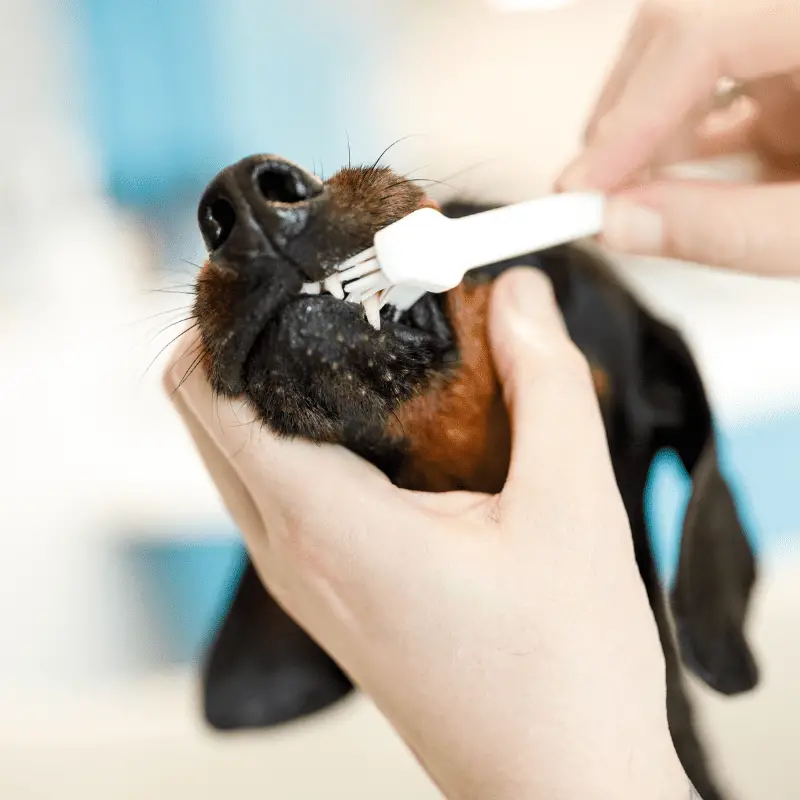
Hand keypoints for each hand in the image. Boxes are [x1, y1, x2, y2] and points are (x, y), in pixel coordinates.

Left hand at [164, 270, 688, 799]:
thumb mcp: (570, 509)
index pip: (210, 394)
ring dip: (277, 388)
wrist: (558, 786)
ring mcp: (301, 579)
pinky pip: (278, 492)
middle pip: (210, 415)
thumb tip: (521, 295)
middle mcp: (289, 552)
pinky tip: (384, 423)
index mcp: (325, 525)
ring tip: (361, 343)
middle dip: (251, 339)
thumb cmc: (564, 673)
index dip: (229, 316)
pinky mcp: (328, 593)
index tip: (285, 266)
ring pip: (241, 454)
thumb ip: (543, 382)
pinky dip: (304, 437)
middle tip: (333, 289)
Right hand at [558, 0, 799, 275]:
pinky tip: (681, 182)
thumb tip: (619, 225)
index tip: (582, 189)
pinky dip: (681, 135)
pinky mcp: (781, 47)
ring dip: (651, 133)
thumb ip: (725, 229)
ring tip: (647, 200)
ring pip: (681, 51)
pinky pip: (710, 75)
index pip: (699, 30)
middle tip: (595, 196)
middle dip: (624, 119)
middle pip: (676, 25)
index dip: (628, 112)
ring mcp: (784, 23)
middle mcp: (791, 10)